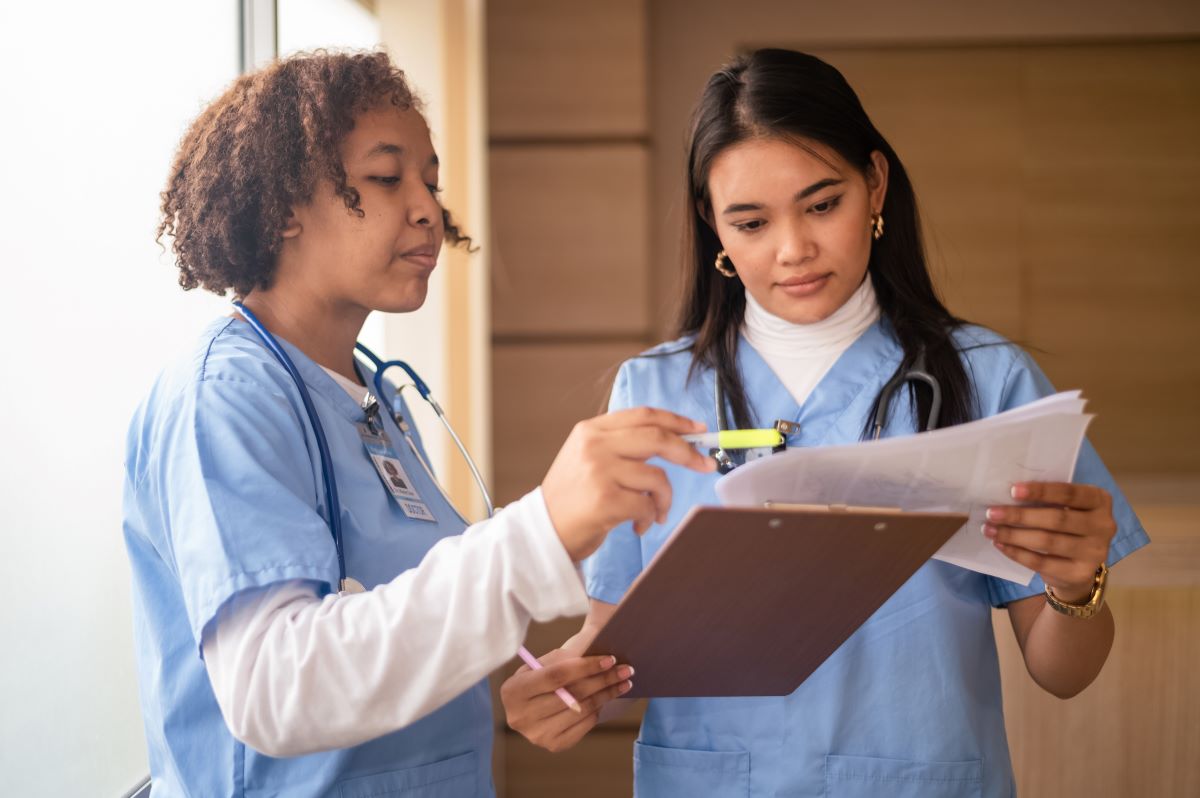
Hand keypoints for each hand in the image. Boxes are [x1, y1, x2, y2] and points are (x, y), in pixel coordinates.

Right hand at [500, 649, 634, 752]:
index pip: (556, 676)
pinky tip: (606, 697)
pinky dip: (598, 709)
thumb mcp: (544, 662)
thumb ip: (565, 659)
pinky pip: (584, 725)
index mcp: (513, 690)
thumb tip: (601, 655)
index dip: (585, 667)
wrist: (531, 704)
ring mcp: (537, 735)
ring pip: (582, 710)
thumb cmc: (540, 676)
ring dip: (607, 694)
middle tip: (626, 669)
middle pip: (572, 695)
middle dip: (603, 680)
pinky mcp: (553, 745)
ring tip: (624, 682)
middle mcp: (521, 716)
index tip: (610, 659)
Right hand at [542, 407, 715, 560]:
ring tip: (654, 513)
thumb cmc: (573, 498)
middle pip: (657, 438)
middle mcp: (594, 445)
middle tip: (705, 464)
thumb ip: (623, 445)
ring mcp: (599, 472)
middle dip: (688, 452)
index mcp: (591, 430)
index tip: (698, 429)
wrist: (543, 532)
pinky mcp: (605, 500)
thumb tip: (676, 439)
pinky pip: (647, 505)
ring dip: (664, 500)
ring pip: (657, 477)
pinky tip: (637, 526)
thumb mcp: (588, 458)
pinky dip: (650, 518)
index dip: (676, 420)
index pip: (644, 415)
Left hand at [984, 482, 1116, 601]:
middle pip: (1056, 519)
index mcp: (1100, 501)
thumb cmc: (1067, 527)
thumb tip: (1006, 494)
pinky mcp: (1079, 573)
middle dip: (1020, 515)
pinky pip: (1041, 562)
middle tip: (992, 513)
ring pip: (1046, 541)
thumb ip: (1048, 499)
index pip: (1070, 493)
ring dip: (1013, 534)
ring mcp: (1094, 552)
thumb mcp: (1066, 507)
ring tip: (989, 529)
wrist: (1080, 567)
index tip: (1012, 490)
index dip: (1041, 491)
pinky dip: (1017, 553)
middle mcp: (1104, 526)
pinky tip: (1000, 544)